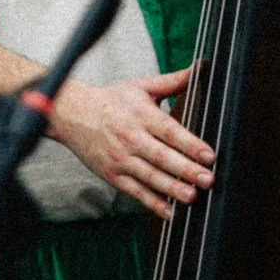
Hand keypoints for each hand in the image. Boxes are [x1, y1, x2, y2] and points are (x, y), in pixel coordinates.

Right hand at [49, 68, 216, 218]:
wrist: (70, 113)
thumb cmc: (110, 101)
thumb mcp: (140, 86)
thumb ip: (171, 82)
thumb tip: (199, 69)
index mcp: (140, 115)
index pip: (169, 130)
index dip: (190, 144)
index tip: (209, 154)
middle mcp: (131, 137)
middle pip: (162, 156)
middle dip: (186, 169)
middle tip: (208, 179)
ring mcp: (120, 158)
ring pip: (150, 176)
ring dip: (172, 188)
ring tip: (192, 197)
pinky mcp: (112, 174)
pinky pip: (135, 191)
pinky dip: (152, 202)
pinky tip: (169, 211)